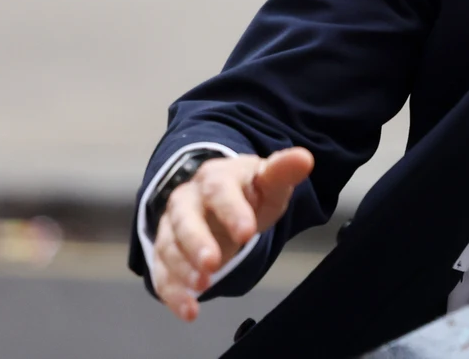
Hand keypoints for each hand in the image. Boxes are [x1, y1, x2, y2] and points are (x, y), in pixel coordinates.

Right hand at [152, 147, 313, 320]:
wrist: (223, 197)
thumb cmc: (250, 190)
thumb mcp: (269, 180)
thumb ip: (283, 171)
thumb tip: (304, 159)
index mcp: (215, 178)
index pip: (219, 190)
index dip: (231, 211)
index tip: (248, 232)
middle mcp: (188, 200)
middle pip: (185, 219)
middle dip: (197, 242)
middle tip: (213, 264)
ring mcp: (173, 227)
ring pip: (170, 246)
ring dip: (183, 269)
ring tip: (203, 286)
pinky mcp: (167, 252)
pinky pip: (163, 273)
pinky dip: (173, 293)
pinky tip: (189, 310)